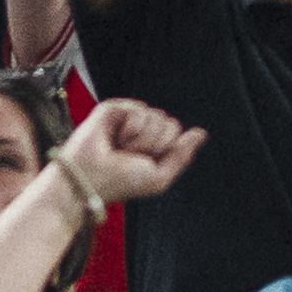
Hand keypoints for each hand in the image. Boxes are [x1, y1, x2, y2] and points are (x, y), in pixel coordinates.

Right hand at [54, 100, 204, 211]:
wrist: (90, 178)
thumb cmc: (120, 182)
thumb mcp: (159, 177)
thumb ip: (182, 155)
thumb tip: (201, 133)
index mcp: (152, 144)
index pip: (175, 131)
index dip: (165, 149)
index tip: (144, 163)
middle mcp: (141, 130)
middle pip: (169, 123)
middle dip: (154, 145)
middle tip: (131, 157)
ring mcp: (127, 118)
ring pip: (156, 116)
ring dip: (141, 139)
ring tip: (121, 148)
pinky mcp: (114, 109)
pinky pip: (139, 110)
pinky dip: (130, 129)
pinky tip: (115, 138)